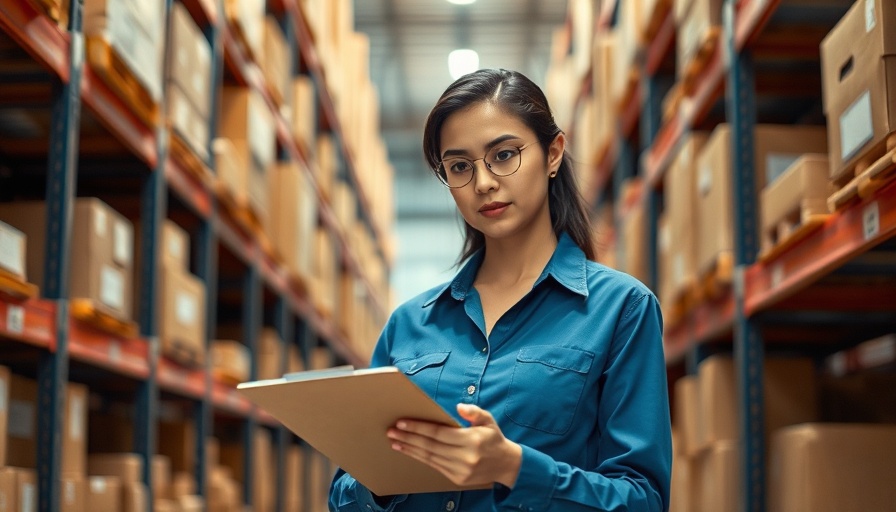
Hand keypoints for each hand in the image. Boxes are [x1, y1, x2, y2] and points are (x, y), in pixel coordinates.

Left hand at [386, 403, 521, 488]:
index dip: (419, 427)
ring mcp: (460, 470)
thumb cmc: (493, 438)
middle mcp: (465, 457)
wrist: (505, 465)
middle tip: (391, 431)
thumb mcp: (488, 421)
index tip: (402, 422)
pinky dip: (420, 458)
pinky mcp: (457, 478)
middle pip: (430, 446)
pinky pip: (434, 466)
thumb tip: (459, 407)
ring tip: (395, 441)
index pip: (438, 433)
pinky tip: (409, 451)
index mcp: (471, 440)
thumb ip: (474, 412)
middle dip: (409, 437)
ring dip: (410, 449)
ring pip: (429, 457)